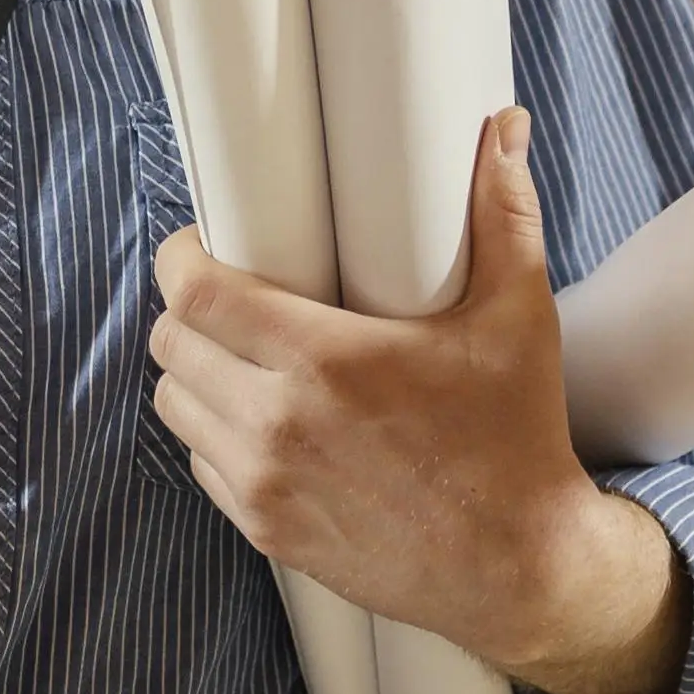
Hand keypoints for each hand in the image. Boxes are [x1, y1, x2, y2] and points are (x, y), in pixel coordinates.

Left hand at [145, 107, 688, 693]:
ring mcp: (265, 484)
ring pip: (175, 404)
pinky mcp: (266, 531)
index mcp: (326, 362)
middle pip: (172, 344)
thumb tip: (503, 127)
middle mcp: (278, 424)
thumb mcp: (519, 317)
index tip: (202, 244)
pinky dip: (214, 433)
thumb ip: (502, 213)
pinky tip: (256, 416)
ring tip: (235, 351)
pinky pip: (201, 463)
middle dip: (188, 310)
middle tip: (224, 293)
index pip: (196, 294)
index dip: (183, 259)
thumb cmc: (518, 438)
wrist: (521, 566)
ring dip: (194, 372)